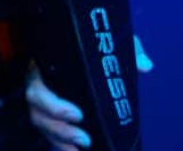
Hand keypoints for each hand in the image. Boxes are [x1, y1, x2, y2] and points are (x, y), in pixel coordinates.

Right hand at [26, 36, 153, 149]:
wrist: (79, 42)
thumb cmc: (91, 43)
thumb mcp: (108, 41)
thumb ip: (127, 49)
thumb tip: (146, 65)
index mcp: (46, 64)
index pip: (37, 87)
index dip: (53, 104)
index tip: (78, 114)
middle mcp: (38, 83)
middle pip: (37, 112)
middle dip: (60, 128)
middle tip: (84, 138)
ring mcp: (41, 100)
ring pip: (41, 125)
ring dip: (60, 139)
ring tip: (83, 146)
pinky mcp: (48, 111)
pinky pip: (48, 131)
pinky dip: (60, 143)